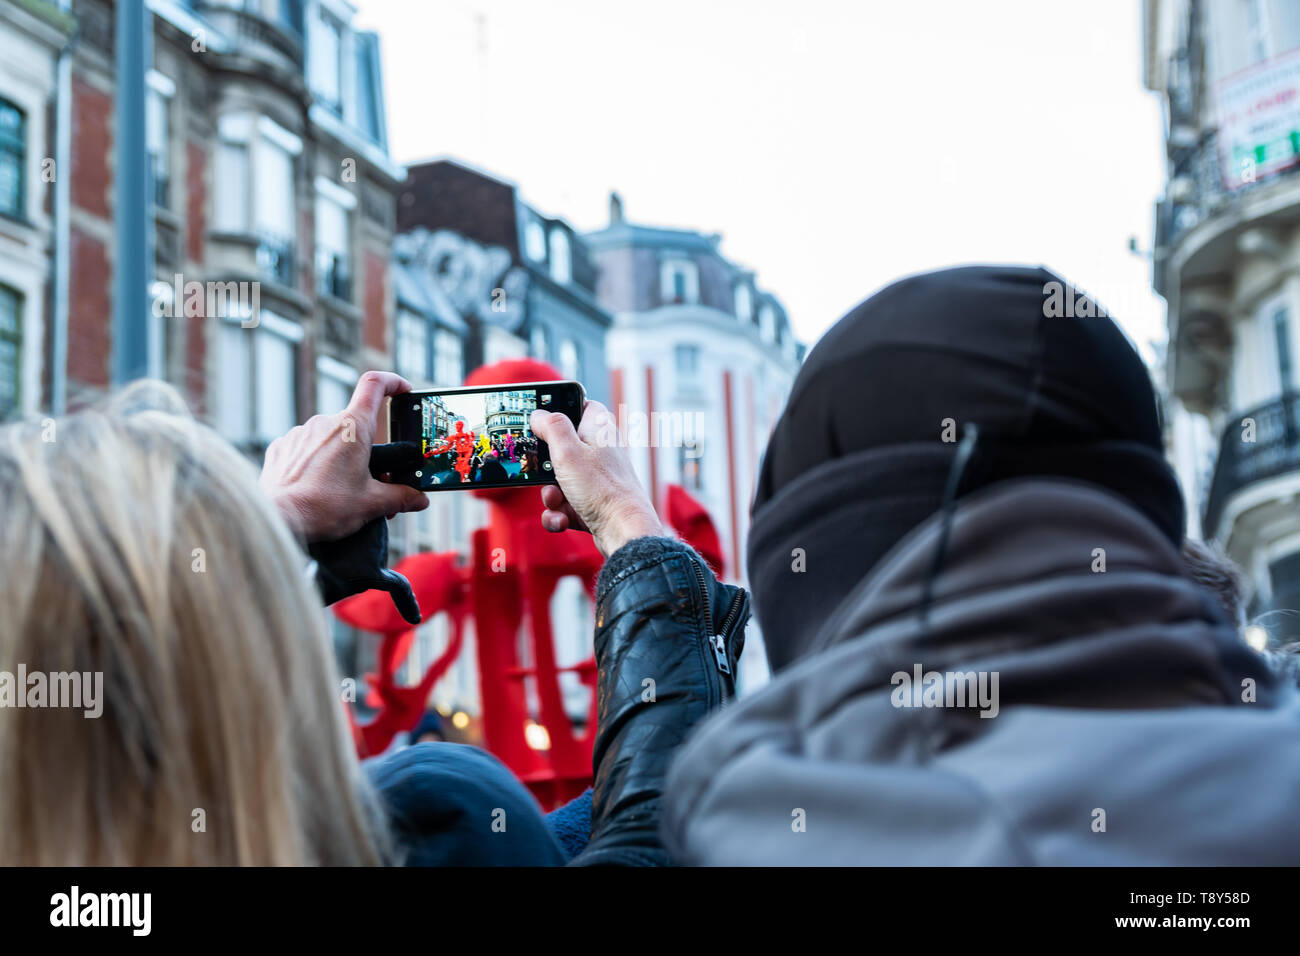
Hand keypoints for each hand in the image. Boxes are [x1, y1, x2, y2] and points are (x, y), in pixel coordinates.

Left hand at [261, 371, 428, 543]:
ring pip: (331, 438)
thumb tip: (418, 500)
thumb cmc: (323, 507)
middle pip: (356, 425)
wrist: (280, 520)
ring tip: (341, 489)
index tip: (403, 391)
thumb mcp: (372, 504)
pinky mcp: (283, 447)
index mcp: (354, 427)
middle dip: (368, 449)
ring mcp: (301, 433)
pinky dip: (317, 462)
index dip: (393, 382)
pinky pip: (307, 448)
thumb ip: (400, 498)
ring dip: (341, 457)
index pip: (375, 385)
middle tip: (373, 479)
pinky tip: (317, 486)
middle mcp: (326, 422)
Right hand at [530, 401, 667, 556]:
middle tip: (545, 471)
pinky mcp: (593, 503)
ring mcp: (596, 480)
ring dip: (551, 494)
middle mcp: (600, 452)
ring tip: (558, 501)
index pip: (581, 405)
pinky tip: (563, 519)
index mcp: (599, 430)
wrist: (624, 533)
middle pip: (562, 448)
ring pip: (560, 480)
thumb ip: (552, 427)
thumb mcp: (568, 451)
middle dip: (546, 466)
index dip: (561, 410)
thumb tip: (539, 413)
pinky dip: (559, 513)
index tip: (543, 420)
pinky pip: (566, 504)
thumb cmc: (603, 490)